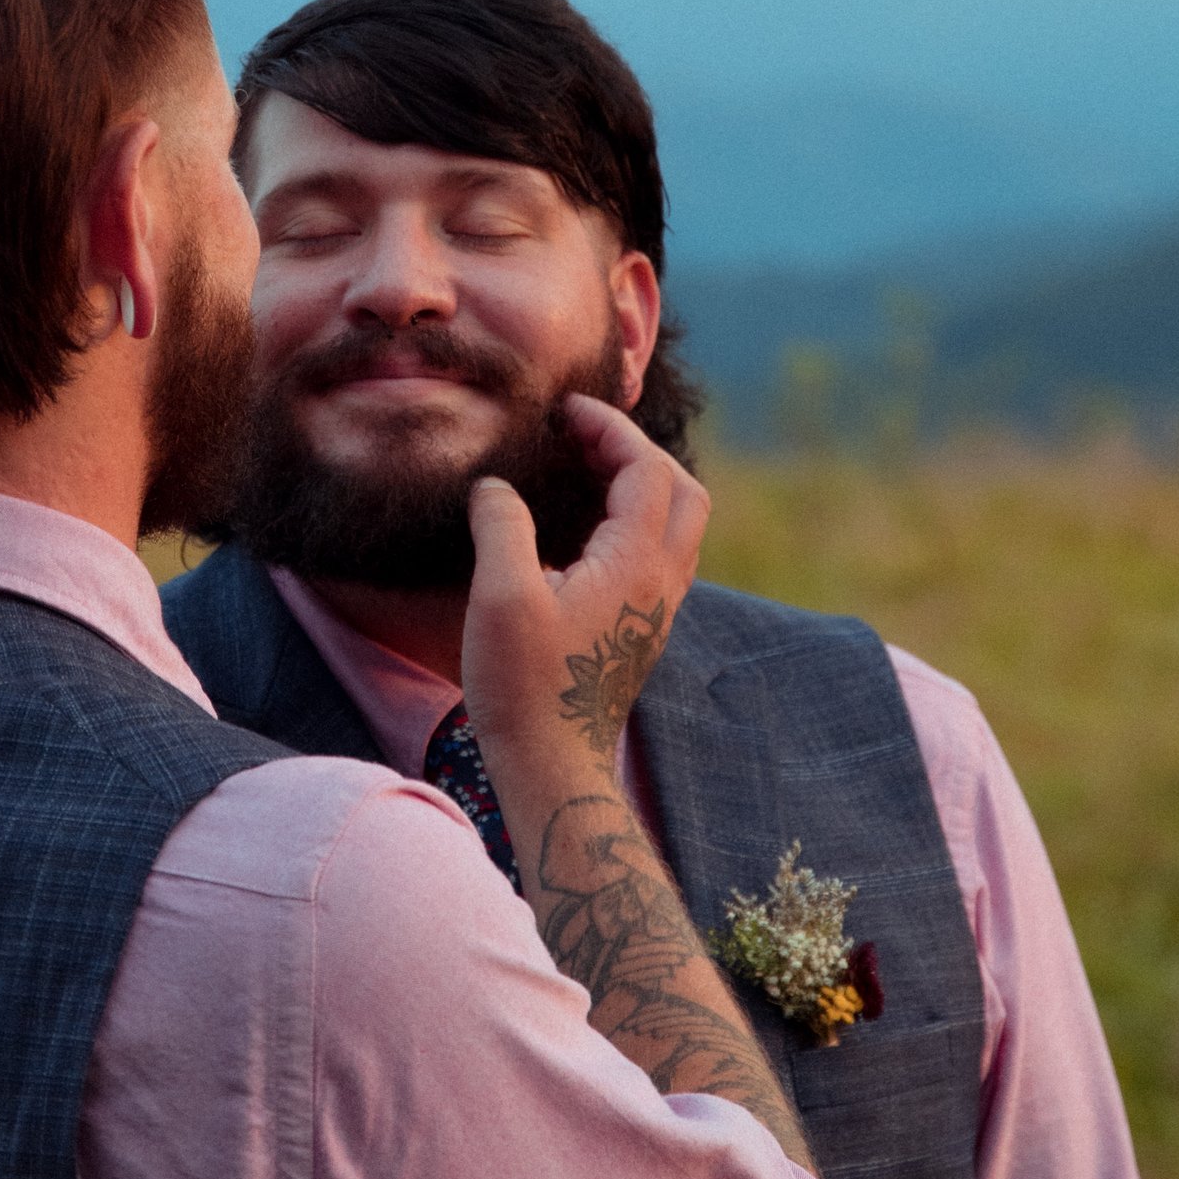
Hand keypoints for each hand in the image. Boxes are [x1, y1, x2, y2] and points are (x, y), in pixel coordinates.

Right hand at [460, 395, 710, 765]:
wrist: (555, 766)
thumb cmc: (526, 686)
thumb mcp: (502, 597)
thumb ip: (503, 526)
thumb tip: (496, 487)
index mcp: (636, 564)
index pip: (647, 469)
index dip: (611, 428)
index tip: (567, 411)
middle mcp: (662, 582)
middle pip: (682, 491)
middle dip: (638, 451)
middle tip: (583, 438)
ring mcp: (658, 609)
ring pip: (678, 525)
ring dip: (642, 485)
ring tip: (585, 472)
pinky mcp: (643, 630)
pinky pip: (660, 554)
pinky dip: (634, 520)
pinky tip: (584, 530)